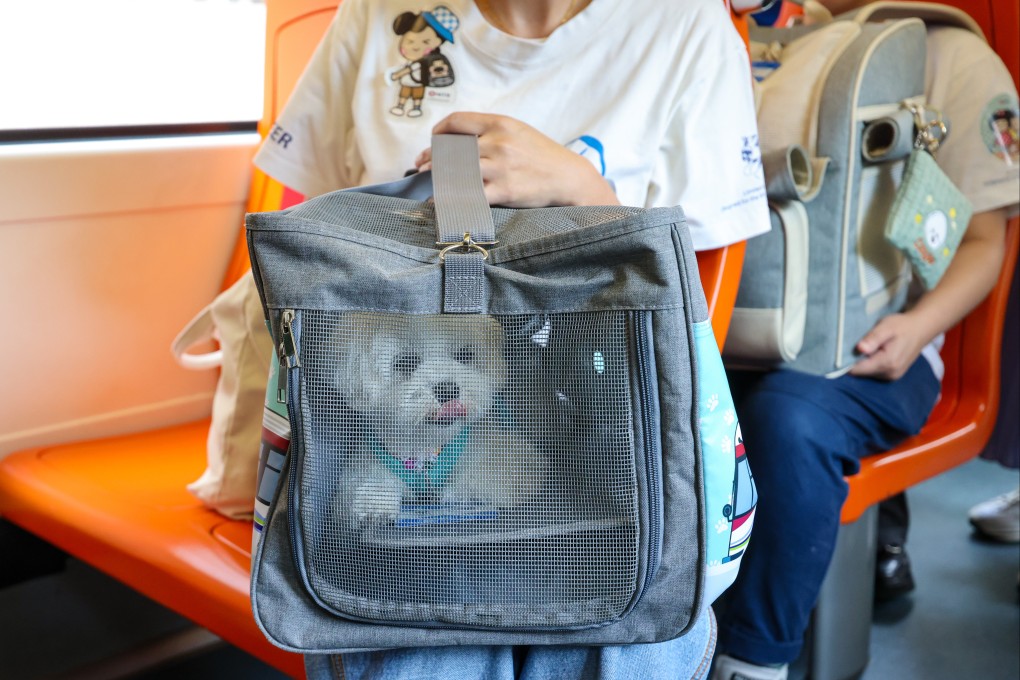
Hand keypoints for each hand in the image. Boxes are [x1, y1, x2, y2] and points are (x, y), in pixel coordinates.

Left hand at [415, 112, 618, 207]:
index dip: (439, 131)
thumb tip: (460, 140)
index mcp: (500, 123)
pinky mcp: (503, 190)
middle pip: (451, 147)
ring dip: (437, 179)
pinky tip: (439, 203)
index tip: (432, 141)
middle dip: (431, 159)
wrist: (569, 178)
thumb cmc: (543, 157)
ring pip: (455, 171)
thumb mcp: (519, 132)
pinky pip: (467, 195)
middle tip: (421, 168)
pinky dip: (449, 200)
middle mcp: (498, 142)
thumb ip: (492, 132)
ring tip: (429, 184)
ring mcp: (500, 167)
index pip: (458, 121)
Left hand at [849, 313, 927, 380]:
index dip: (845, 361)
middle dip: (854, 360)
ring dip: (862, 362)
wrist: (921, 329)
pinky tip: (873, 352)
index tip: (841, 350)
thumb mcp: (886, 326)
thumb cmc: (902, 325)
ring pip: (866, 373)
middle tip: (856, 344)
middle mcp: (889, 374)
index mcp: (887, 362)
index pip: (857, 369)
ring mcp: (892, 376)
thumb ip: (873, 338)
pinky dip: (869, 363)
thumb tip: (859, 348)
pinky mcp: (893, 375)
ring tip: (866, 346)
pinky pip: (873, 372)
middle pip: (860, 372)